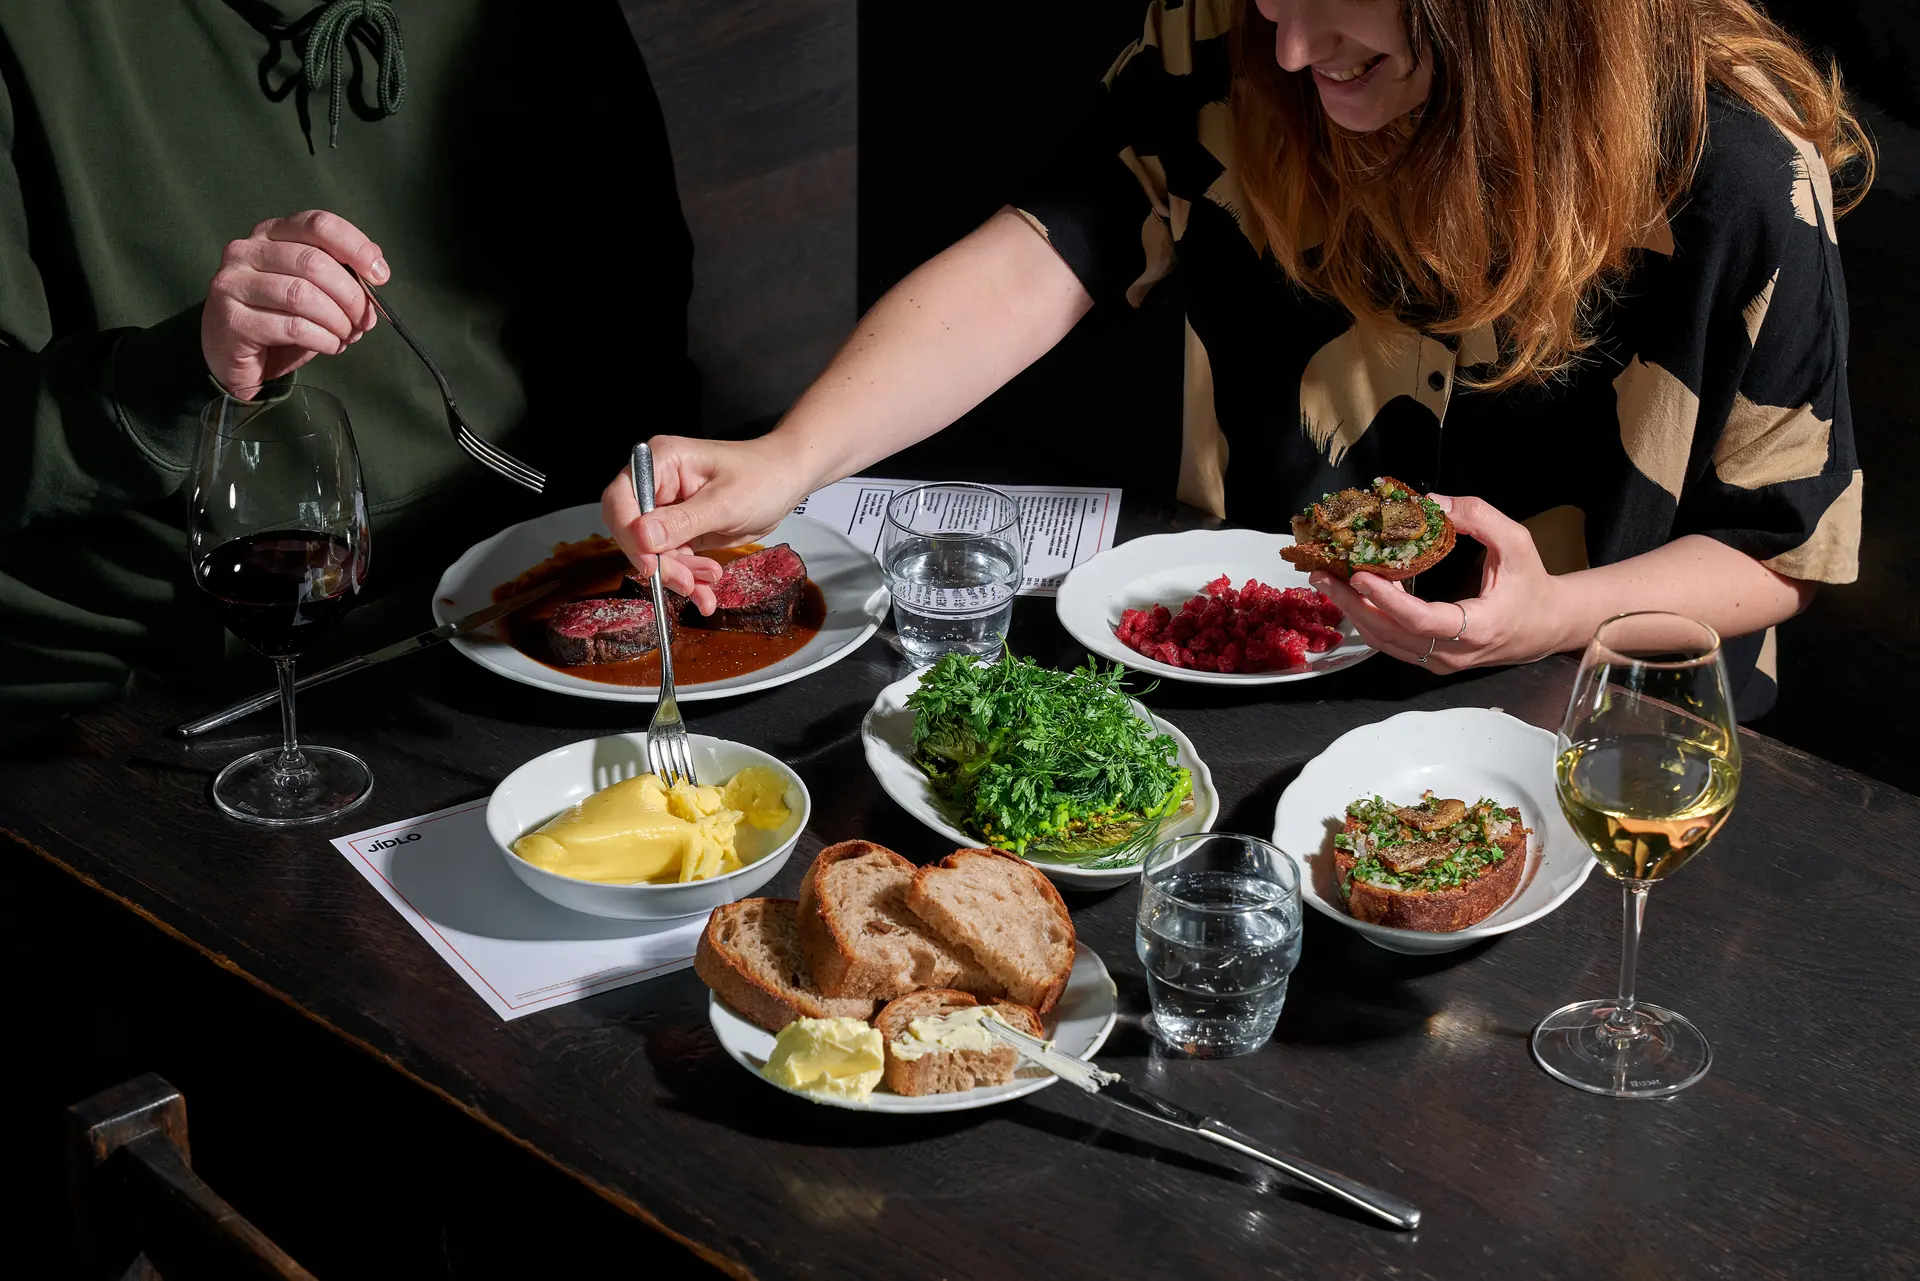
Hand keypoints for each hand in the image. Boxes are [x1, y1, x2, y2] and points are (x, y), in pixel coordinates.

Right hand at [202, 211, 386, 398]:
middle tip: (365, 320)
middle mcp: (246, 251)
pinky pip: (293, 326)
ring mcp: (234, 283)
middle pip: (314, 262)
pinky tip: (330, 346)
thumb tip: (377, 269)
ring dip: (338, 321)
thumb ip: (341, 273)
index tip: (380, 275)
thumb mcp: (314, 289)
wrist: (235, 356)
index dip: (356, 247)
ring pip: (302, 295)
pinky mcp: (232, 319)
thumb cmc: (279, 318)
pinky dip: (324, 339)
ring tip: (347, 335)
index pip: (318, 224)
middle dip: (351, 295)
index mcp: (270, 233)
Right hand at [600, 434, 812, 612]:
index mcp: (662, 462)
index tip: (649, 563)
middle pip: (634, 532)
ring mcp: (667, 510)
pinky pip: (674, 560)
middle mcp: (657, 485)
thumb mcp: (725, 502)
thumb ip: (683, 521)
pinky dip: (689, 577)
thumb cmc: (762, 477)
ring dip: (678, 575)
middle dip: (659, 562)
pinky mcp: (680, 531)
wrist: (786, 483)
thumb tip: (642, 537)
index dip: (629, 534)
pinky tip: (707, 591)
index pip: (621, 499)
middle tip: (686, 583)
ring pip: (654, 553)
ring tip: (708, 584)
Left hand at [1308, 495, 1571, 672]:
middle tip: (1323, 574)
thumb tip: (1432, 502)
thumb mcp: (1516, 543)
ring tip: (1327, 581)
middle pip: (1391, 635)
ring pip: (1386, 643)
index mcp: (1479, 628)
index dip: (1387, 600)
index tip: (1359, 576)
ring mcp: (1441, 662)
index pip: (1422, 621)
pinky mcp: (1432, 661)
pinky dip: (1369, 618)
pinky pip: (1392, 643)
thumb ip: (1478, 517)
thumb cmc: (1532, 585)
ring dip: (1353, 612)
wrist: (1547, 626)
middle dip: (1352, 603)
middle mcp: (1455, 654)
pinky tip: (1353, 593)